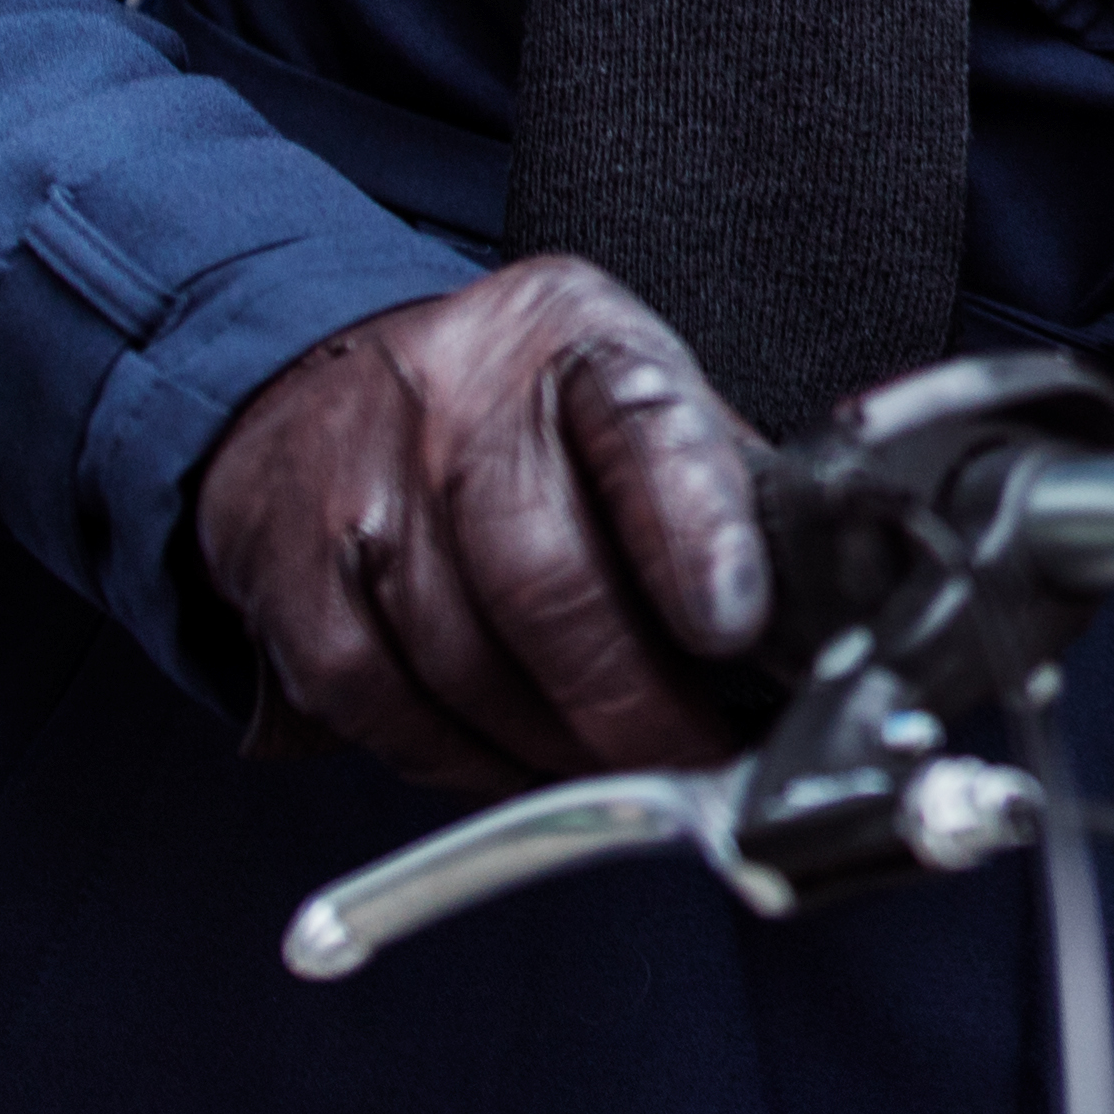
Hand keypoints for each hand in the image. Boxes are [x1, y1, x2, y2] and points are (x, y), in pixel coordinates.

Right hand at [191, 256, 771, 792]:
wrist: (312, 381)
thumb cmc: (510, 405)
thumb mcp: (624, 386)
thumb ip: (713, 476)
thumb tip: (822, 597)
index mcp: (575, 342)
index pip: (646, 429)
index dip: (696, 535)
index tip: (737, 628)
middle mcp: (455, 407)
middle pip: (545, 579)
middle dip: (634, 703)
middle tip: (698, 764)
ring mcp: (358, 494)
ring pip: (465, 668)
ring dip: (557, 749)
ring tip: (622, 771)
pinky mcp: (291, 582)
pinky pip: (386, 709)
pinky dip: (464, 761)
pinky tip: (517, 762)